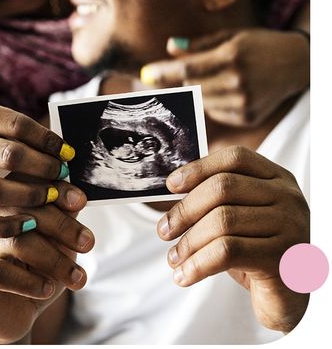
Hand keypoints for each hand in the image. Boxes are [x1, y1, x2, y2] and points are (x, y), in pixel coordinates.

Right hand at [0, 94, 76, 236]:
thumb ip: (18, 130)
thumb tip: (64, 153)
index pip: (17, 125)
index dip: (48, 141)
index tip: (68, 153)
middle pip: (10, 156)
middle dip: (44, 168)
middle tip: (63, 176)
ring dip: (31, 196)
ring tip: (52, 196)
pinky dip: (7, 226)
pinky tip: (29, 223)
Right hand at [0, 194, 94, 343]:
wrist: (8, 317)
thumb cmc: (32, 274)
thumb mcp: (55, 245)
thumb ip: (62, 220)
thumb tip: (77, 198)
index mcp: (0, 205)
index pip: (25, 186)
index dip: (55, 190)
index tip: (80, 203)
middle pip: (22, 212)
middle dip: (62, 227)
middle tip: (87, 243)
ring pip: (13, 242)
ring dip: (53, 260)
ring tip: (75, 276)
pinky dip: (29, 281)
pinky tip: (46, 289)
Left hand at [140, 29, 309, 126]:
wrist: (298, 64)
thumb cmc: (260, 45)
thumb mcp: (231, 37)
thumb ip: (199, 45)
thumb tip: (169, 46)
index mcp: (232, 56)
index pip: (188, 69)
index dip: (164, 73)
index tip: (145, 74)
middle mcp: (238, 82)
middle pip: (191, 87)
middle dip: (179, 81)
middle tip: (177, 74)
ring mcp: (244, 103)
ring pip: (201, 102)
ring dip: (199, 91)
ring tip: (216, 78)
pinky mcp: (247, 117)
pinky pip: (215, 112)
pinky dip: (214, 102)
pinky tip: (229, 91)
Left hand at [157, 146, 308, 332]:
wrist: (286, 296)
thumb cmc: (254, 249)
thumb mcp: (238, 217)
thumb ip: (215, 198)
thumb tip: (172, 186)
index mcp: (277, 178)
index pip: (235, 158)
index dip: (199, 167)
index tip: (170, 185)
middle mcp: (288, 197)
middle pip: (223, 187)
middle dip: (185, 209)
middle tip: (163, 230)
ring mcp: (290, 226)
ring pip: (222, 221)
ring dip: (188, 242)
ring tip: (173, 258)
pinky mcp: (283, 258)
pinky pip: (227, 252)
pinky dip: (198, 264)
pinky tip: (184, 275)